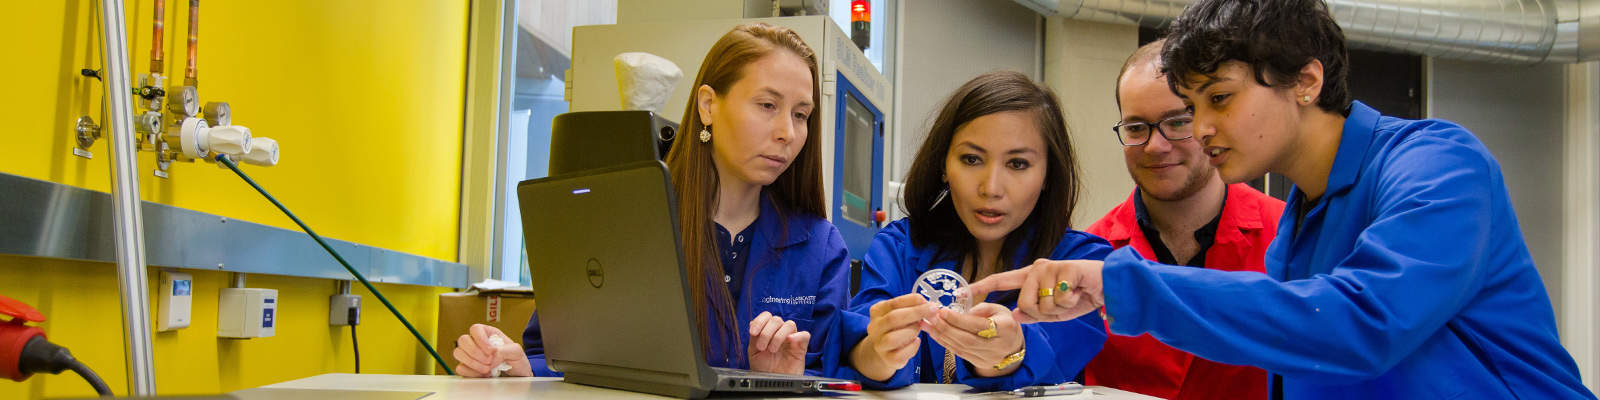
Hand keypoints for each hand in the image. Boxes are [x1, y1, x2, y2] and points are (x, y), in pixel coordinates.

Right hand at [453, 323, 533, 377]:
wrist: (517, 375)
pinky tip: (484, 375)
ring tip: (488, 369)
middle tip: (489, 361)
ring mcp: (470, 356)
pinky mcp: (468, 369)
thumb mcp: (516, 351)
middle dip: (476, 353)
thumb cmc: (516, 360)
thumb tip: (491, 356)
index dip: (480, 339)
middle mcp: (477, 343)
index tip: (491, 351)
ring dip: (473, 363)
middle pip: (463, 340)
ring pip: (458, 353)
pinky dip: (472, 373)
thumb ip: (504, 350)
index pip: (475, 329)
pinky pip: (460, 369)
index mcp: (488, 334)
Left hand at [747, 311, 810, 374]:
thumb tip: (753, 323)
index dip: (760, 321)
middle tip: (762, 347)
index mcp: (768, 331)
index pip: (767, 316)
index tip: (753, 333)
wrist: (770, 382)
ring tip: (772, 350)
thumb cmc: (763, 368)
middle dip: (766, 333)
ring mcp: (791, 339)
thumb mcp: (753, 352)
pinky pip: (804, 335)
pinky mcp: (801, 347)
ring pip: (789, 324)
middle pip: (776, 319)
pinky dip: (798, 336)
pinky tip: (790, 341)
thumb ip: (754, 337)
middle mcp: (780, 332)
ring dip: (778, 336)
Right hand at [849, 293, 935, 381]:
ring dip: (912, 331)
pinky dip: (913, 347)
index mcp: (877, 311)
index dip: (913, 302)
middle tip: (933, 312)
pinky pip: (901, 354)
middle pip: (893, 318)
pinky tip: (916, 341)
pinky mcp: (888, 359)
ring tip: (918, 329)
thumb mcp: (900, 313)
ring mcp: (880, 344)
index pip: (894, 303)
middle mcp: (875, 327)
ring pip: (894, 338)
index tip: (929, 303)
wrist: (885, 349)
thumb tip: (930, 306)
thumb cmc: (897, 328)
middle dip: (916, 313)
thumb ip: (912, 307)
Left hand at [921, 303, 1023, 376]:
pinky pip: (959, 353)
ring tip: (928, 325)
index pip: (977, 325)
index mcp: (1005, 329)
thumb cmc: (1004, 323)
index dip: (958, 319)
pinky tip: (935, 334)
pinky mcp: (980, 363)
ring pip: (961, 348)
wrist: (1012, 344)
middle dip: (946, 328)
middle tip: (931, 318)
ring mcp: (989, 357)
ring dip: (941, 336)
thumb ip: (980, 308)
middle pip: (967, 339)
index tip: (943, 311)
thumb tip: (961, 309)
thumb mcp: (998, 309)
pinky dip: (945, 343)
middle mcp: (998, 346)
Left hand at [965, 259, 1105, 323]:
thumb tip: (1013, 315)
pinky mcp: (1065, 268)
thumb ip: (1033, 313)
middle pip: (1024, 303)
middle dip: (1043, 313)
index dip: (980, 287)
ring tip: (1071, 296)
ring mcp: (1050, 267)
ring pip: (1042, 303)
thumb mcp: (1053, 311)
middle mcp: (1036, 268)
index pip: (1000, 281)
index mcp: (1030, 277)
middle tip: (1060, 305)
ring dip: (1058, 308)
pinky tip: (1078, 292)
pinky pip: (1059, 298)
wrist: (1107, 287)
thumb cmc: (1079, 296)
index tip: (960, 294)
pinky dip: (1070, 301)